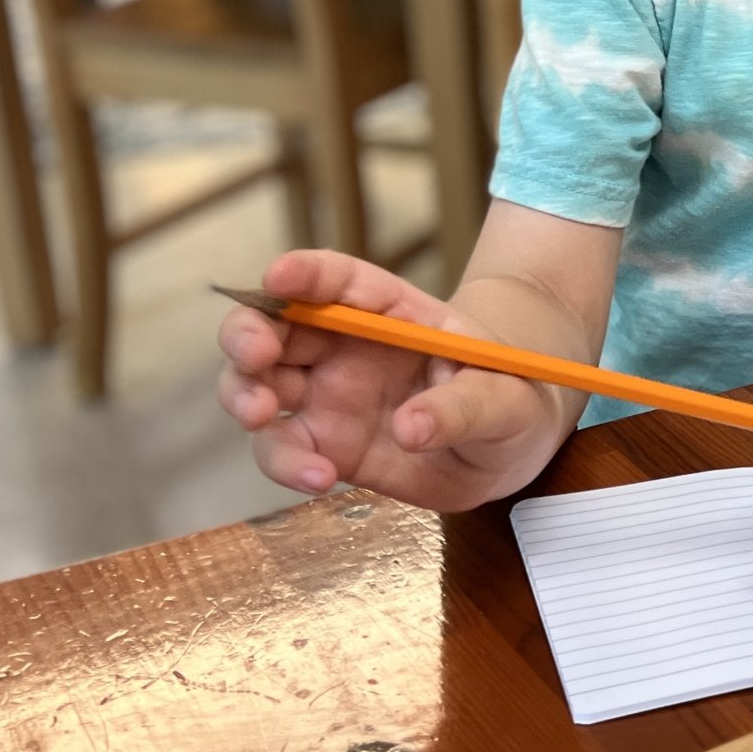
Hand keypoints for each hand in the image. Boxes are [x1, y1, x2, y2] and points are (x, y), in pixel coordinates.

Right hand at [215, 249, 560, 510]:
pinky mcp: (323, 445)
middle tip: (256, 356)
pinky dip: (286, 463)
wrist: (507, 446)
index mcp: (387, 311)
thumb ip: (464, 407)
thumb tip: (411, 427)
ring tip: (264, 416)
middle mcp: (342, 347)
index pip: (336, 279)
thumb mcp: (505, 397)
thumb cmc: (507, 398)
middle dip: (248, 333)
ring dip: (244, 395)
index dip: (304, 273)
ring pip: (257, 385)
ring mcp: (326, 397)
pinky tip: (318, 478)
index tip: (280, 277)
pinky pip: (284, 450)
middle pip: (272, 325)